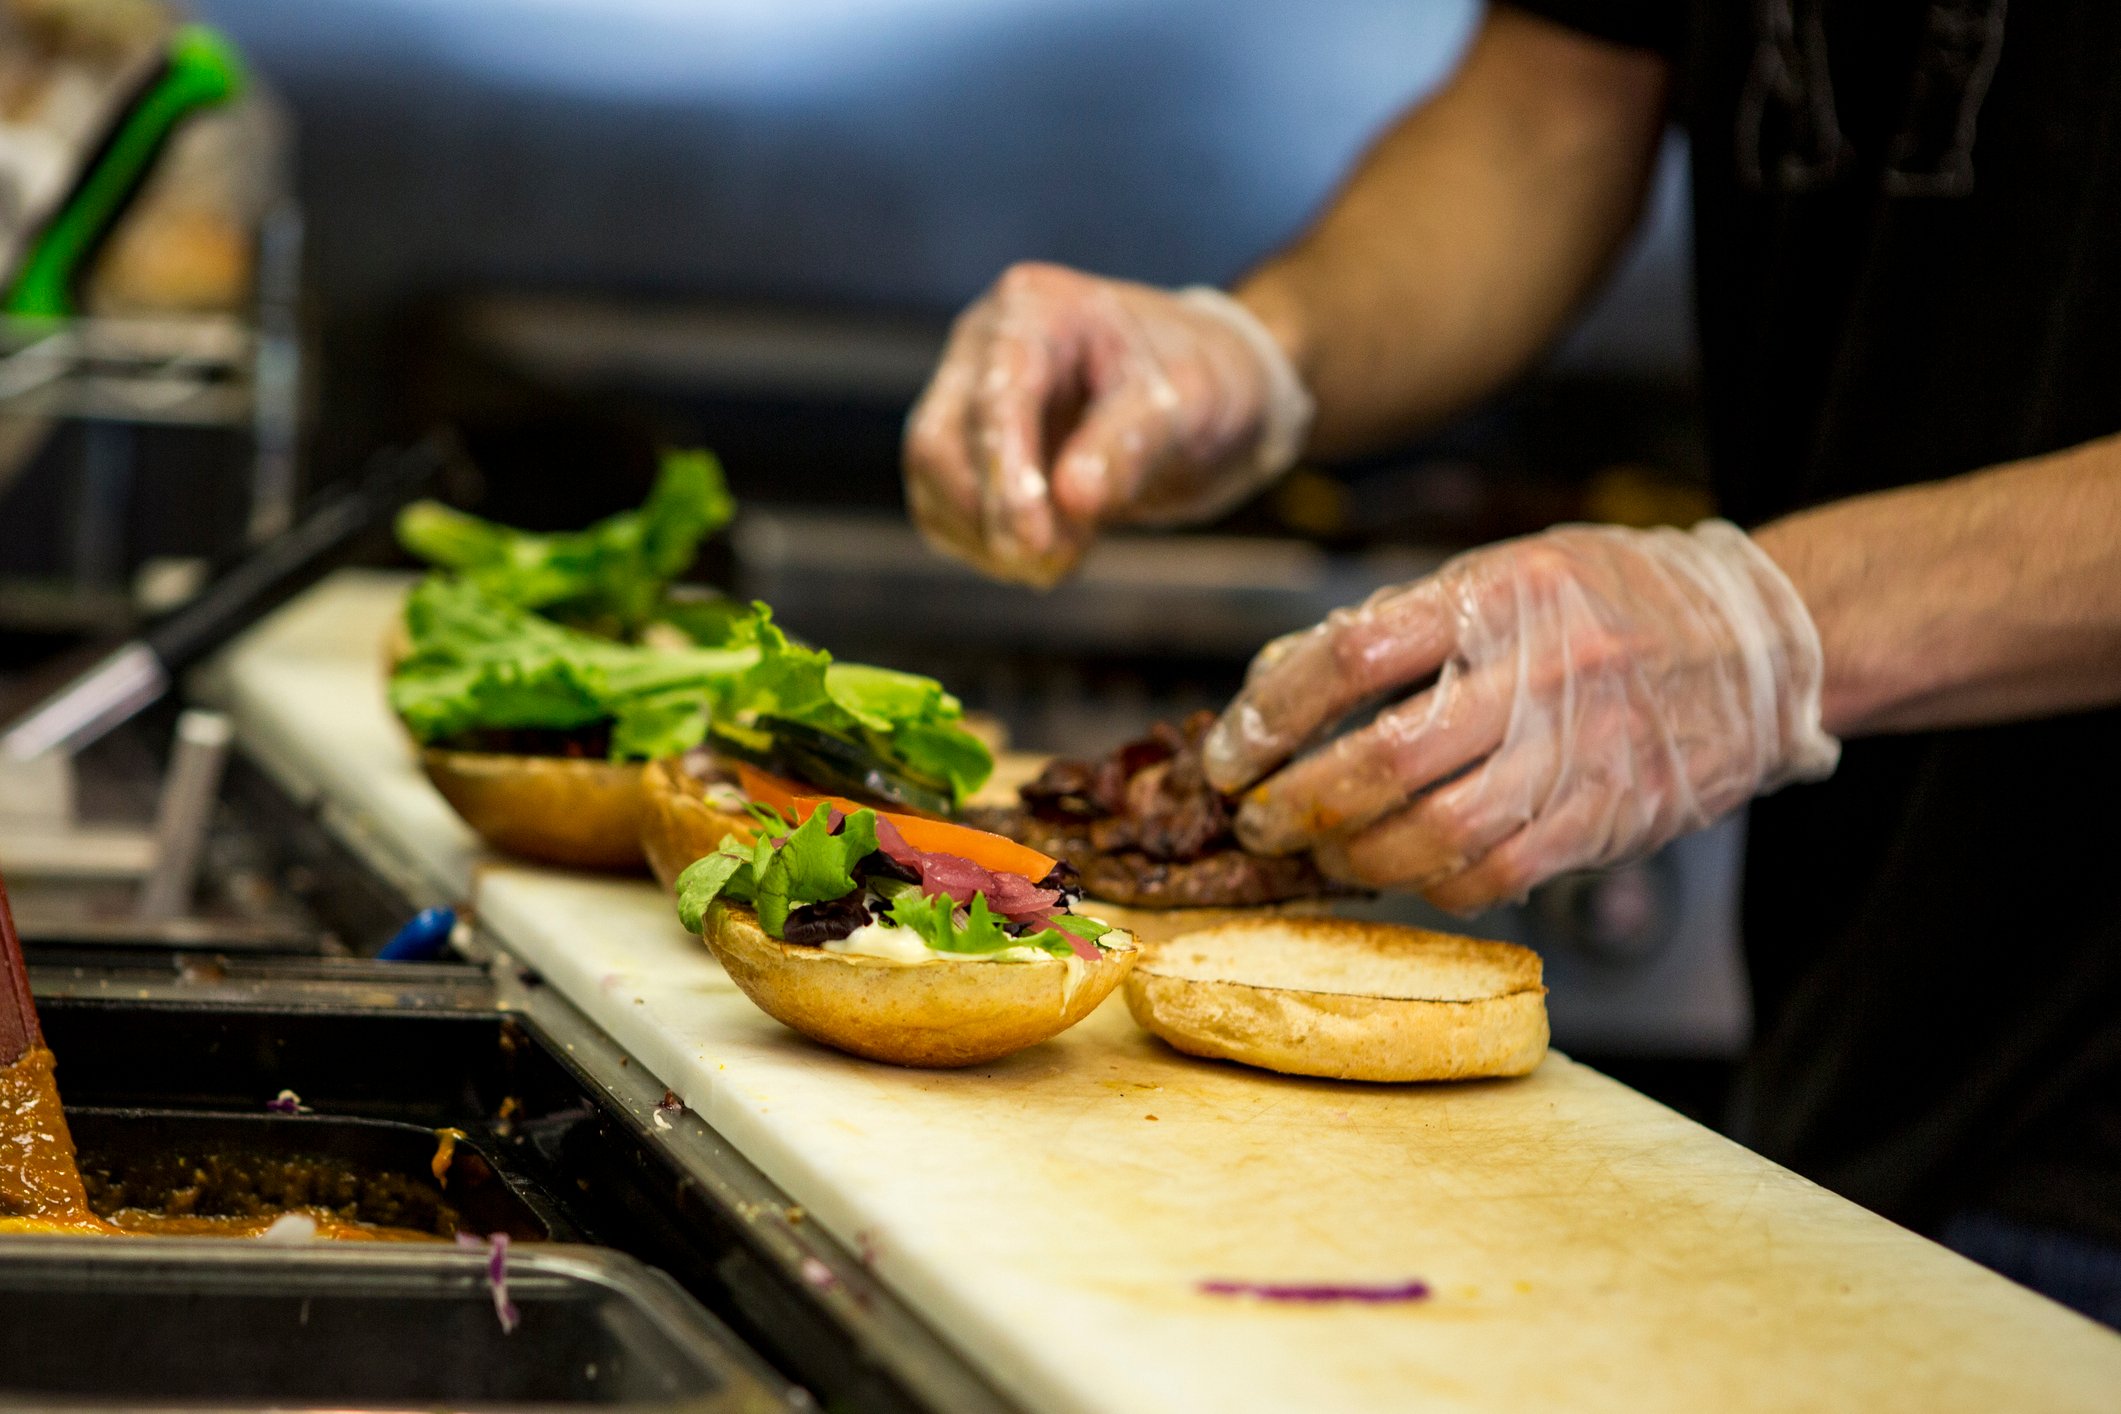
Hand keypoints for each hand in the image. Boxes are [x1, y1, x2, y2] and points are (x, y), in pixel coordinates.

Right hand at [902, 262, 1313, 586]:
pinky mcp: (964, 452)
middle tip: (1060, 564)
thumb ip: (1131, 445)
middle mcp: (982, 345)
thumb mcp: (1188, 405)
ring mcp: (964, 398)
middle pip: (939, 443)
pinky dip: (989, 548)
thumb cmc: (1199, 385)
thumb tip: (1072, 497)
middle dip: (992, 516)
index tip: (1031, 543)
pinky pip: (945, 513)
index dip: (1004, 477)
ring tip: (1070, 556)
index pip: (996, 397)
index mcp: (1034, 310)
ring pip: (932, 484)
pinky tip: (1052, 552)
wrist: (1200, 400)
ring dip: (989, 541)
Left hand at [1201, 520, 1839, 912]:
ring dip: (1355, 858)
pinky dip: (1431, 883)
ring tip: (1321, 854)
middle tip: (1257, 820)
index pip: (1350, 655)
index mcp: (1499, 593)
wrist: (1762, 640)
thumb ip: (1399, 624)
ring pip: (1435, 835)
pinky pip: (1495, 874)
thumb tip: (1279, 686)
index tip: (1229, 750)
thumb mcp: (1504, 573)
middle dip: (1297, 803)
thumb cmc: (1608, 600)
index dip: (1269, 714)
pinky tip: (1406, 870)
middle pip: (1383, 759)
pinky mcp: (1608, 818)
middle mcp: (1541, 670)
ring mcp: (1580, 751)